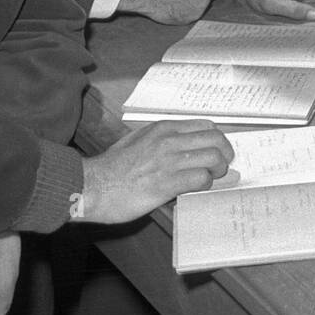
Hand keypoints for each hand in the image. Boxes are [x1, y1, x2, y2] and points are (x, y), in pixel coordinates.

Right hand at [75, 120, 234, 223]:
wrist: (90, 186)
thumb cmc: (111, 167)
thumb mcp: (137, 140)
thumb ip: (161, 140)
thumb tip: (182, 147)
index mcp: (163, 128)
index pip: (206, 126)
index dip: (217, 139)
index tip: (218, 150)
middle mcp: (169, 140)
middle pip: (216, 139)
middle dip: (224, 154)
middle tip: (221, 166)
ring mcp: (168, 161)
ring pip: (213, 158)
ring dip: (218, 170)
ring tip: (211, 178)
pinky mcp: (166, 183)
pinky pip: (200, 179)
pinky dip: (205, 184)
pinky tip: (197, 189)